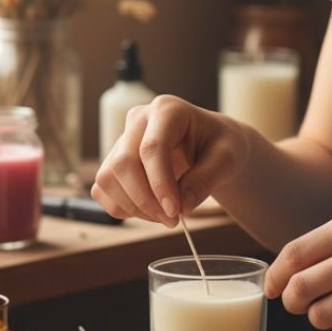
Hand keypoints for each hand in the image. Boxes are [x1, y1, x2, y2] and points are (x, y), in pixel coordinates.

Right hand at [91, 95, 249, 226]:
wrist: (212, 149)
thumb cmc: (221, 147)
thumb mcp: (227, 159)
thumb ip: (206, 179)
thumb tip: (182, 206)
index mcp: (168, 109)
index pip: (152, 147)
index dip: (160, 183)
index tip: (176, 211)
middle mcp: (139, 120)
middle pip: (124, 164)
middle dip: (146, 200)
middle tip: (174, 220)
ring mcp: (122, 140)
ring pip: (109, 179)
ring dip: (135, 208)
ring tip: (167, 216)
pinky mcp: (113, 163)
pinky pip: (104, 191)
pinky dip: (125, 209)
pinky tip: (152, 211)